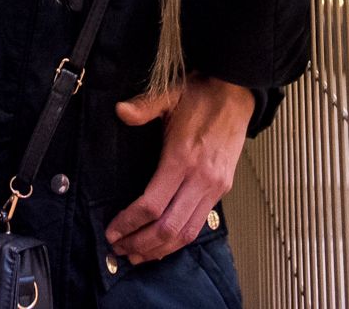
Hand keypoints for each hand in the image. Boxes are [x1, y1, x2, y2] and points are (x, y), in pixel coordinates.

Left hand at [105, 76, 255, 264]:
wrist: (236, 93)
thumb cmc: (200, 95)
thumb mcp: (169, 95)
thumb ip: (144, 106)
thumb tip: (120, 111)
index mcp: (182, 158)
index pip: (152, 204)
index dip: (129, 222)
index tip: (112, 231)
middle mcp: (200, 178)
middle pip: (168, 227)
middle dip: (141, 243)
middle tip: (119, 249)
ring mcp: (214, 187)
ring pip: (186, 233)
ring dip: (160, 249)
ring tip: (137, 254)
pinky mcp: (222, 190)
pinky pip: (199, 225)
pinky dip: (179, 240)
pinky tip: (163, 245)